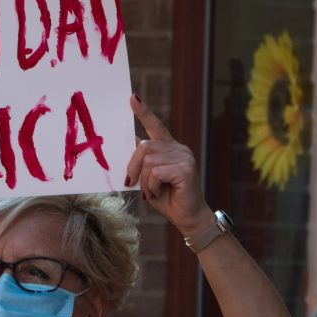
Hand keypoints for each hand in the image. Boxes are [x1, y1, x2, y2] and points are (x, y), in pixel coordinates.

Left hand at [125, 95, 214, 237]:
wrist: (188, 218)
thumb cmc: (168, 200)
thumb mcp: (148, 179)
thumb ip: (141, 162)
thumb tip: (128, 144)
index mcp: (170, 148)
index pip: (155, 125)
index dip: (143, 112)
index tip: (132, 98)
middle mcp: (179, 148)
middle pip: (144, 146)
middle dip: (133, 166)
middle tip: (131, 182)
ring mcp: (184, 157)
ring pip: (148, 161)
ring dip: (145, 181)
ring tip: (153, 191)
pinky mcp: (185, 169)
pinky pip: (156, 172)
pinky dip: (152, 186)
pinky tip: (160, 192)